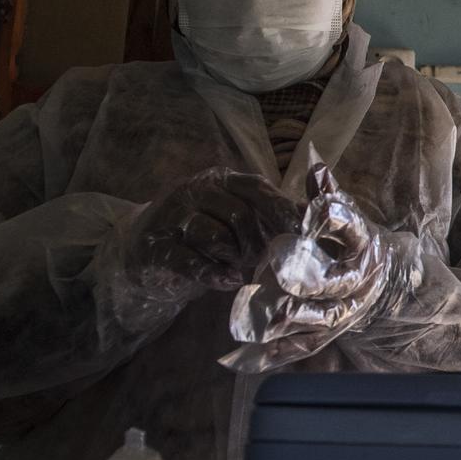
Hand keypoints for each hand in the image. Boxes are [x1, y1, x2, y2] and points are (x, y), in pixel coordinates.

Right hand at [125, 169, 299, 295]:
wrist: (145, 254)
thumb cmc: (206, 236)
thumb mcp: (240, 219)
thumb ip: (272, 213)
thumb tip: (315, 215)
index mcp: (221, 180)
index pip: (257, 188)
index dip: (282, 210)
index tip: (302, 233)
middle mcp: (194, 190)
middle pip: (239, 214)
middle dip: (257, 243)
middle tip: (260, 259)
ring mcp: (171, 217)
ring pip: (214, 236)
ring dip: (233, 257)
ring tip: (236, 265)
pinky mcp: (155, 248)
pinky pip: (190, 261)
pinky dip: (213, 274)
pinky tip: (227, 280)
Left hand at [223, 159, 421, 371]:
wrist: (387, 284)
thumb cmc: (357, 245)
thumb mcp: (351, 218)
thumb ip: (330, 195)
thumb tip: (314, 164)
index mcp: (364, 245)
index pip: (353, 228)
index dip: (333, 218)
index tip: (312, 211)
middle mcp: (359, 280)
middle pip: (336, 282)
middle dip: (308, 279)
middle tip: (278, 273)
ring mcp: (347, 310)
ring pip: (321, 318)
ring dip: (291, 317)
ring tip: (261, 313)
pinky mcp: (332, 332)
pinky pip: (308, 344)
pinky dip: (283, 350)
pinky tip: (256, 353)